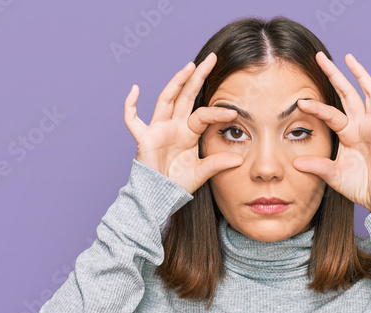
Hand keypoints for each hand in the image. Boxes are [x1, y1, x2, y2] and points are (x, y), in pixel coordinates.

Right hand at [123, 52, 243, 193]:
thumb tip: (239, 160)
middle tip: (211, 59)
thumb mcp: (201, 173)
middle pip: (186, 95)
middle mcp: (174, 125)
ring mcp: (158, 129)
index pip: (204, 115)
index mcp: (189, 132)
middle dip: (198, 77)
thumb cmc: (178, 184)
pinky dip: (130, 105)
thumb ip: (217, 165)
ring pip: (166, 99)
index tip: (234, 112)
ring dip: (176, 82)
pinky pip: (133, 119)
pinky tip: (135, 89)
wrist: (159, 196)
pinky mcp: (144, 138)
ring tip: (189, 66)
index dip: (217, 113)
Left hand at [290, 52, 370, 210]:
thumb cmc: (359, 186)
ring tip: (348, 58)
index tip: (300, 100)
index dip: (317, 106)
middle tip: (320, 57)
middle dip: (335, 75)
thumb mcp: (332, 175)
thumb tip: (294, 162)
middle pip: (348, 93)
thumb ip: (316, 166)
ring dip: (360, 75)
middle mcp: (362, 125)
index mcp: (348, 133)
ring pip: (369, 94)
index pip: (330, 113)